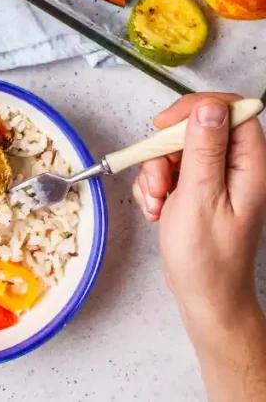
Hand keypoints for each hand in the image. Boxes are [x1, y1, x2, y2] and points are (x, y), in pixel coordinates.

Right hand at [132, 92, 265, 327]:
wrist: (203, 296)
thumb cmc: (207, 259)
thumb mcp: (199, 198)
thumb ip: (204, 150)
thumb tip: (209, 109)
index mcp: (250, 167)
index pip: (231, 111)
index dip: (197, 109)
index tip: (166, 125)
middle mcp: (237, 169)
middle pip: (197, 130)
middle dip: (166, 150)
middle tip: (159, 178)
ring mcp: (217, 180)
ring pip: (178, 150)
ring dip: (156, 172)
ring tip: (157, 202)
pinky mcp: (198, 190)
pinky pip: (170, 170)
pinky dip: (155, 186)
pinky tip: (157, 209)